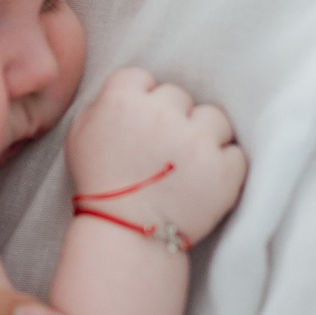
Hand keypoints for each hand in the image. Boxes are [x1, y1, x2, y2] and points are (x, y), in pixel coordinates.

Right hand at [64, 69, 246, 244]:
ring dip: (205, 136)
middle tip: (162, 149)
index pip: (142, 78)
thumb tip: (131, 92)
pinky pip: (235, 153)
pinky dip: (224, 167)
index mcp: (123, 100)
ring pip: (214, 118)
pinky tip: (204, 180)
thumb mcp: (80, 135)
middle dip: (173, 118)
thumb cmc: (100, 185)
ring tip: (189, 163)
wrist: (126, 235)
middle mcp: (162, 114)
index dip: (140, 101)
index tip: (139, 125)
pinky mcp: (225, 169)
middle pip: (179, 96)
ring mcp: (197, 141)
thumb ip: (103, 103)